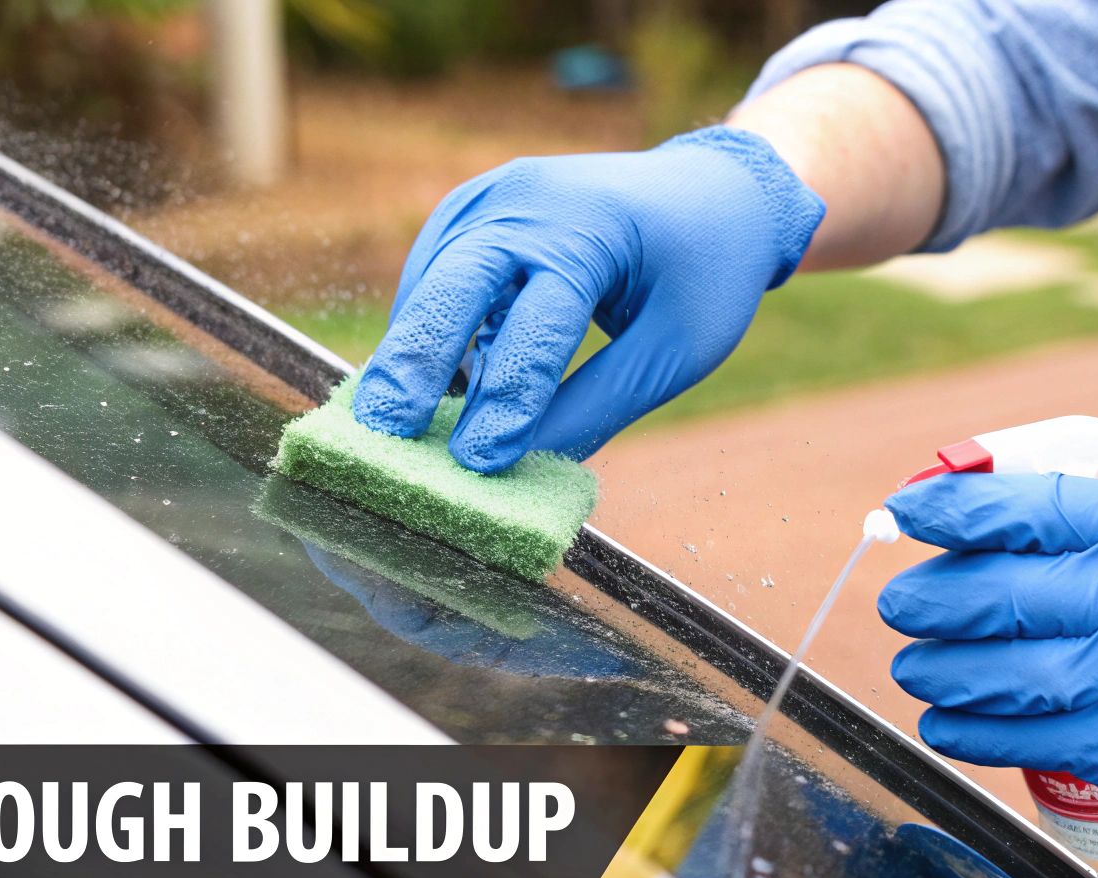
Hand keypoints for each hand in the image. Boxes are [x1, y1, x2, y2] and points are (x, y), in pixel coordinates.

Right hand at [353, 126, 823, 472]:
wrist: (713, 190)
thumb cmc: (704, 274)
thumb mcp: (675, 348)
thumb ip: (598, 404)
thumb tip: (523, 466)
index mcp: (594, 228)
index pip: (538, 321)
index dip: (508, 396)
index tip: (479, 461)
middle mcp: (530, 200)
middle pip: (455, 283)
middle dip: (416, 360)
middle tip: (384, 431)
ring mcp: (493, 197)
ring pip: (431, 282)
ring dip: (414, 351)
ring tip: (400, 425)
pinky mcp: (472, 211)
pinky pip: (435, 275)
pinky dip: (429, 328)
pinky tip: (436, 383)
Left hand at [877, 474, 1097, 868]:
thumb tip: (987, 521)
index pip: (1029, 505)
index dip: (952, 506)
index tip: (907, 510)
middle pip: (993, 592)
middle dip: (925, 597)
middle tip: (899, 602)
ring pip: (994, 673)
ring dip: (933, 668)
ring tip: (915, 664)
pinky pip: (1022, 740)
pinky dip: (965, 731)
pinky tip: (942, 721)